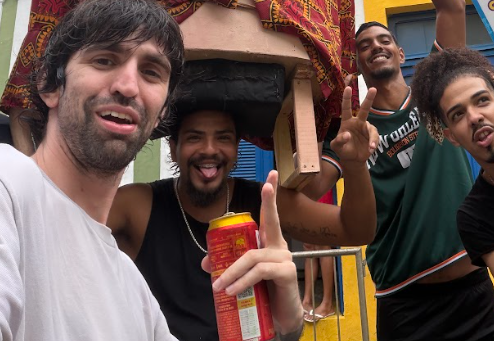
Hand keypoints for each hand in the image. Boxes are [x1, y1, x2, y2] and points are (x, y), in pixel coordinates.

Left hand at [205, 171, 301, 336]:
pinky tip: (232, 291)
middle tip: (266, 185)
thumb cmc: (264, 295)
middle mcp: (279, 246)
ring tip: (218, 286)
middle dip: (270, 199)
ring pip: (253, 256)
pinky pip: (260, 271)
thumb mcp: (243, 278)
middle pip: (271, 221)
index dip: (271, 195)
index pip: (270, 216)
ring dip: (232, 271)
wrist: (281, 319)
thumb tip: (206, 262)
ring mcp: (285, 258)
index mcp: (270, 243)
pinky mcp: (287, 273)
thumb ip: (228, 267)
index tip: (273, 174)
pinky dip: (242, 281)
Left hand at [331, 80, 377, 164]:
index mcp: (347, 122)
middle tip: (373, 89)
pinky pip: (375, 137)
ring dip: (372, 138)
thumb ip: (339, 141)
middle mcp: (358, 122)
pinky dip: (374, 143)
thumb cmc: (343, 150)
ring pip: (372, 129)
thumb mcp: (336, 147)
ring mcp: (366, 128)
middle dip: (369, 99)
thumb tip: (347, 134)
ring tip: (371, 148)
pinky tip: (371, 150)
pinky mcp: (373, 136)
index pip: (346, 108)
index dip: (347, 98)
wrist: (353, 159)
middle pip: (364, 109)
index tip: (348, 88)